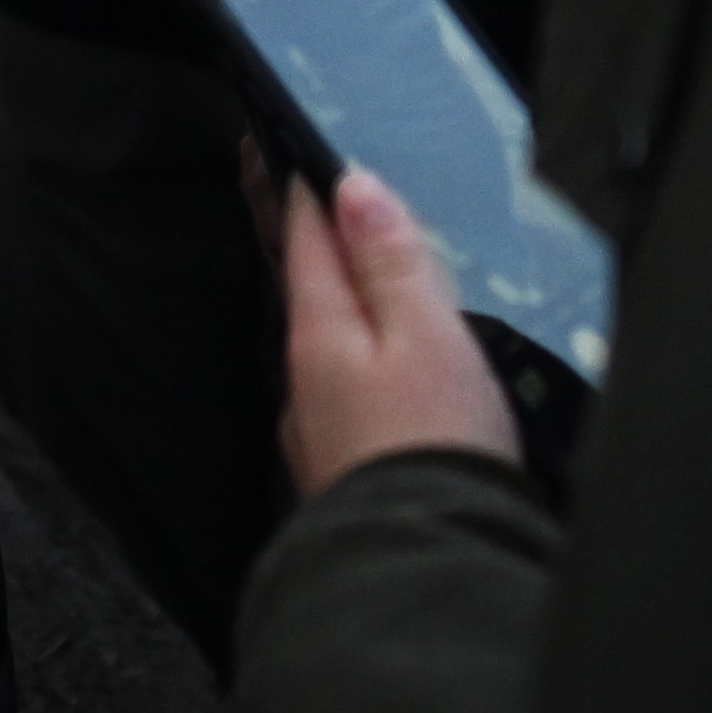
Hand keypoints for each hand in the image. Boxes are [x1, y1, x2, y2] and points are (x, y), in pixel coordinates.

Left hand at [280, 166, 522, 497]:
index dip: (299, 188)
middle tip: (290, 188)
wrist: (427, 568)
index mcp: (318, 333)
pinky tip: (381, 361)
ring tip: (347, 263)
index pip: (304, 239)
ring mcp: (321, 427)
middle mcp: (304, 379)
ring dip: (334, 297)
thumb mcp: (426, 336)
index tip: (278, 144)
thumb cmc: (433, 447)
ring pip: (325, 340)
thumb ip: (391, 263)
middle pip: (306, 287)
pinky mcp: (348, 466)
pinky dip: (357, 356)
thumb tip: (352, 189)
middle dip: (305, 238)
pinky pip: (346, 388)